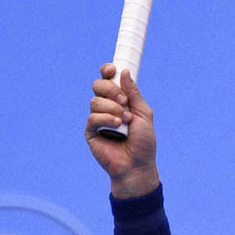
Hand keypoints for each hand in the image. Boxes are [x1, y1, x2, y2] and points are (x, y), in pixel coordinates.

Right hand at [86, 64, 158, 196]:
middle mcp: (107, 107)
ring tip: (125, 120)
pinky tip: (117, 125)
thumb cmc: (143, 142)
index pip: (108, 80)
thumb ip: (133, 93)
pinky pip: (93, 117)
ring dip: (112, 107)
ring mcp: (98, 119)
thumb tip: (124, 71)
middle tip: (124, 101)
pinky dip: (106, 118)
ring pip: (95, 101)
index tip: (111, 69)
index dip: (107, 71)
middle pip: (98, 85)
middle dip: (110, 89)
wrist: (137, 165)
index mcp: (120, 100)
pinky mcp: (91, 131)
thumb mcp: (143, 113)